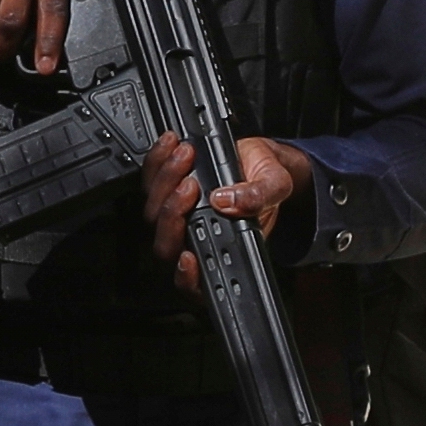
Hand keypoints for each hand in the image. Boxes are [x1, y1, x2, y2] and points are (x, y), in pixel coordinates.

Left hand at [142, 130, 312, 299]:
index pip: (198, 279)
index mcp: (224, 247)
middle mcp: (196, 237)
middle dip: (172, 212)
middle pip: (166, 243)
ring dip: (165, 179)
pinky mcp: (166, 192)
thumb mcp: (275, 185)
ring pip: (154, 211)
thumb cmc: (265, 180)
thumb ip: (258, 196)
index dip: (187, 275)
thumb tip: (227, 201)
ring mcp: (178, 217)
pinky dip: (158, 162)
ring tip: (186, 154)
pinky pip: (151, 182)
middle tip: (191, 185)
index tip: (189, 257)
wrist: (257, 157)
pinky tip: (171, 146)